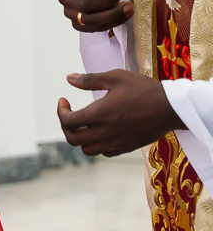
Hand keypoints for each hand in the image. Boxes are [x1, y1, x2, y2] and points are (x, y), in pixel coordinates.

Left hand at [58, 70, 184, 156]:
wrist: (171, 108)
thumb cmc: (144, 90)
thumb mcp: (116, 78)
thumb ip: (89, 79)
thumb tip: (69, 78)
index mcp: (99, 115)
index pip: (67, 122)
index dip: (60, 111)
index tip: (64, 100)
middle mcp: (104, 132)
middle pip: (73, 139)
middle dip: (66, 126)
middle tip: (70, 114)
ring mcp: (116, 143)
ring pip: (87, 150)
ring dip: (81, 138)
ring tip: (85, 124)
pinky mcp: (126, 147)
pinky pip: (105, 152)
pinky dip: (97, 145)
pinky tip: (102, 131)